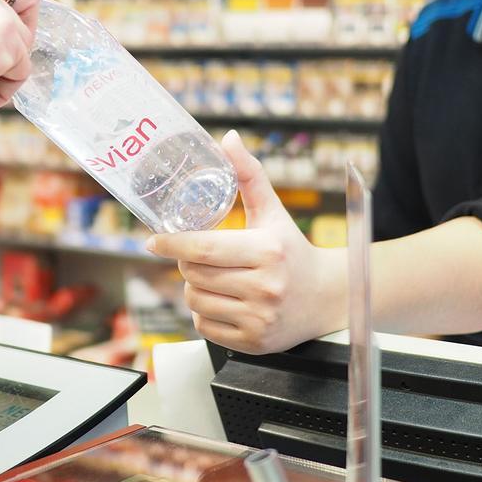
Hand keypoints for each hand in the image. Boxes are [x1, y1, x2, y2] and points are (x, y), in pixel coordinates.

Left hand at [146, 131, 345, 353]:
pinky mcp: (253, 342)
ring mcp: (259, 318)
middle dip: (187, 263)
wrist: (326, 297)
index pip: (203, 249)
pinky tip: (223, 299)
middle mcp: (265, 287)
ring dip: (194, 286)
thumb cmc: (292, 250)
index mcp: (267, 251)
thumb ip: (248, 174)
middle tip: (198, 256)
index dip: (172, 244)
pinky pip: (204, 325)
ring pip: (195, 300)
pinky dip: (204, 311)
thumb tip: (228, 139)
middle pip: (194, 274)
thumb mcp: (272, 211)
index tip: (154, 240)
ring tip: (213, 277)